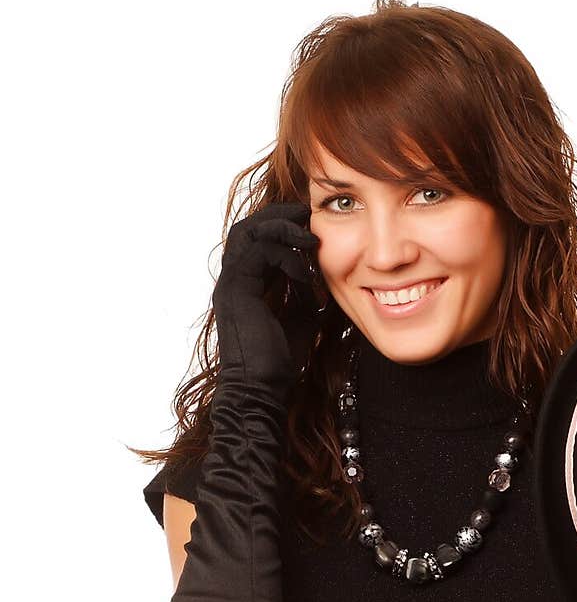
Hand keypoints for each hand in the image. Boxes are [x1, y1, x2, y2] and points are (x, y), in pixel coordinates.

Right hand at [211, 201, 321, 400]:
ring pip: (248, 232)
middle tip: (307, 213)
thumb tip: (321, 278)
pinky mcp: (236, 290)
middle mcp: (234, 279)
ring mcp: (231, 283)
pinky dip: (285, 256)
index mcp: (246, 283)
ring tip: (309, 233)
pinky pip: (258, 254)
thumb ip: (304, 294)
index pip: (258, 240)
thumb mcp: (301, 318)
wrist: (262, 388)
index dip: (283, 227)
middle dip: (279, 215)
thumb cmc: (280, 361)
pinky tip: (305, 272)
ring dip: (281, 227)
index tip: (311, 226)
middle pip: (248, 226)